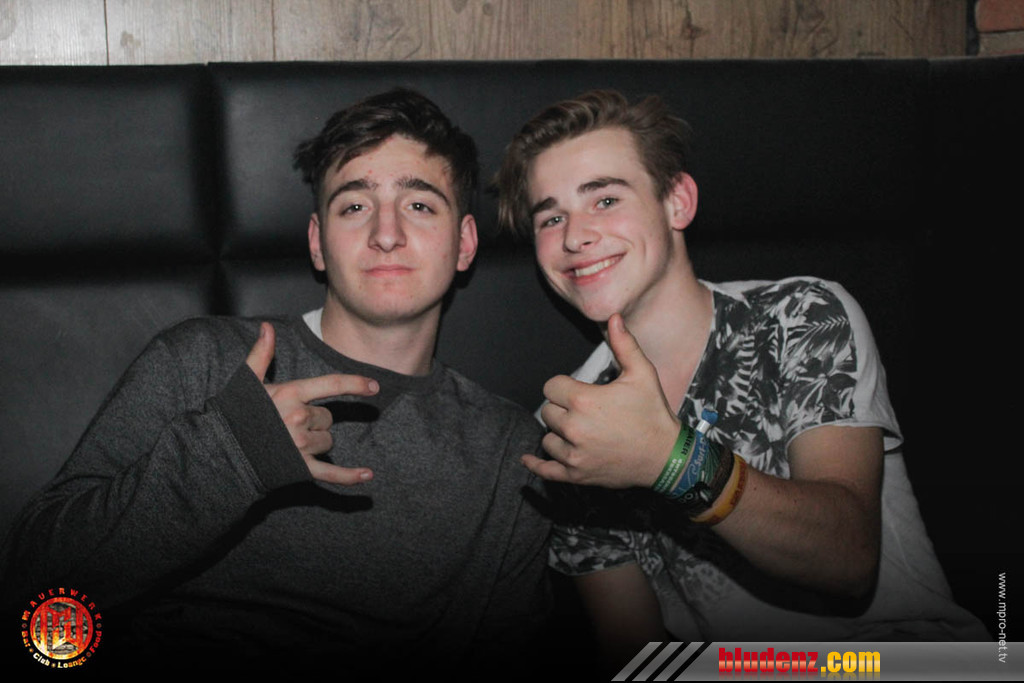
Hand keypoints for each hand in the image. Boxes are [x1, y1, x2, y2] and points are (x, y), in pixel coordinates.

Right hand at [246, 322, 379, 484]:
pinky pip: (332, 474)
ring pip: (328, 441)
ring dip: (317, 441)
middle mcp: (297, 418)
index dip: (355, 384)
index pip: (331, 385)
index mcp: (289, 395)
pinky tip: (368, 475)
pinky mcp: (300, 469)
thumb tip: (267, 327)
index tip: (375, 386)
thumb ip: (261, 354)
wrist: (220, 453)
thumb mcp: (247, 382)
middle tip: (287, 423)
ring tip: (288, 441)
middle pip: (327, 418)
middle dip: (314, 420)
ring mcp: (300, 445)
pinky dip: (350, 477)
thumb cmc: (234, 414)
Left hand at [523, 314, 680, 487]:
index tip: (578, 391)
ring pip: (548, 439)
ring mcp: (574, 454)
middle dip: (562, 409)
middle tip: (585, 412)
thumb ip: (624, 345)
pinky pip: (546, 471)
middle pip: (548, 412)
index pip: (551, 387)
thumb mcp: (642, 374)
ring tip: (580, 432)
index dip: (564, 387)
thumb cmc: (653, 413)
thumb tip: (614, 317)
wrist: (666, 456)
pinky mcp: (577, 474)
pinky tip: (527, 459)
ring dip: (559, 434)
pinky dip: (536, 465)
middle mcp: (574, 428)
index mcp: (584, 401)